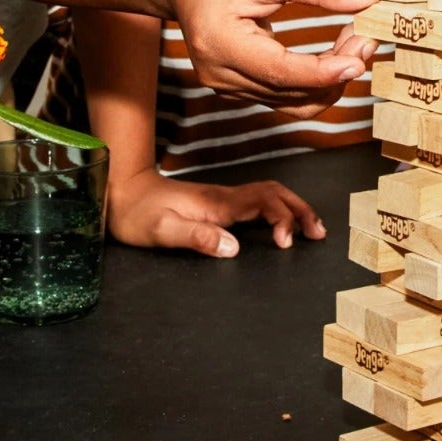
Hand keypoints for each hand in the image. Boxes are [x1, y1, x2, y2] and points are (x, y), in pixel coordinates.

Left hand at [107, 167, 325, 256]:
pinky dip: (278, 209)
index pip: (264, 203)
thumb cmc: (137, 215)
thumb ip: (197, 237)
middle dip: (300, 210)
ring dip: (293, 208)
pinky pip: (258, 201)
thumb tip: (234, 248)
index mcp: (217, 204)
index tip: (287, 244)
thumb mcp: (161, 231)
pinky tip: (281, 223)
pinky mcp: (217, 204)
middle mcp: (225, 198)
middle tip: (319, 233)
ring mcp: (222, 199)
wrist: (122, 192)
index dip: (282, 220)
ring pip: (269, 194)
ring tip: (311, 228)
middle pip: (274, 193)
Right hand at [167, 0, 377, 104]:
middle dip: (337, 70)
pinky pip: (284, 94)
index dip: (326, 70)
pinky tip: (336, 50)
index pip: (282, 72)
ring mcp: (227, 84)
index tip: (361, 55)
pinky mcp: (237, 84)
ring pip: (293, 101)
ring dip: (330, 77)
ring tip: (356, 41)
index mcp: (221, 43)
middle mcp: (220, 74)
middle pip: (292, 92)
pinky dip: (314, 78)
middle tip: (368, 37)